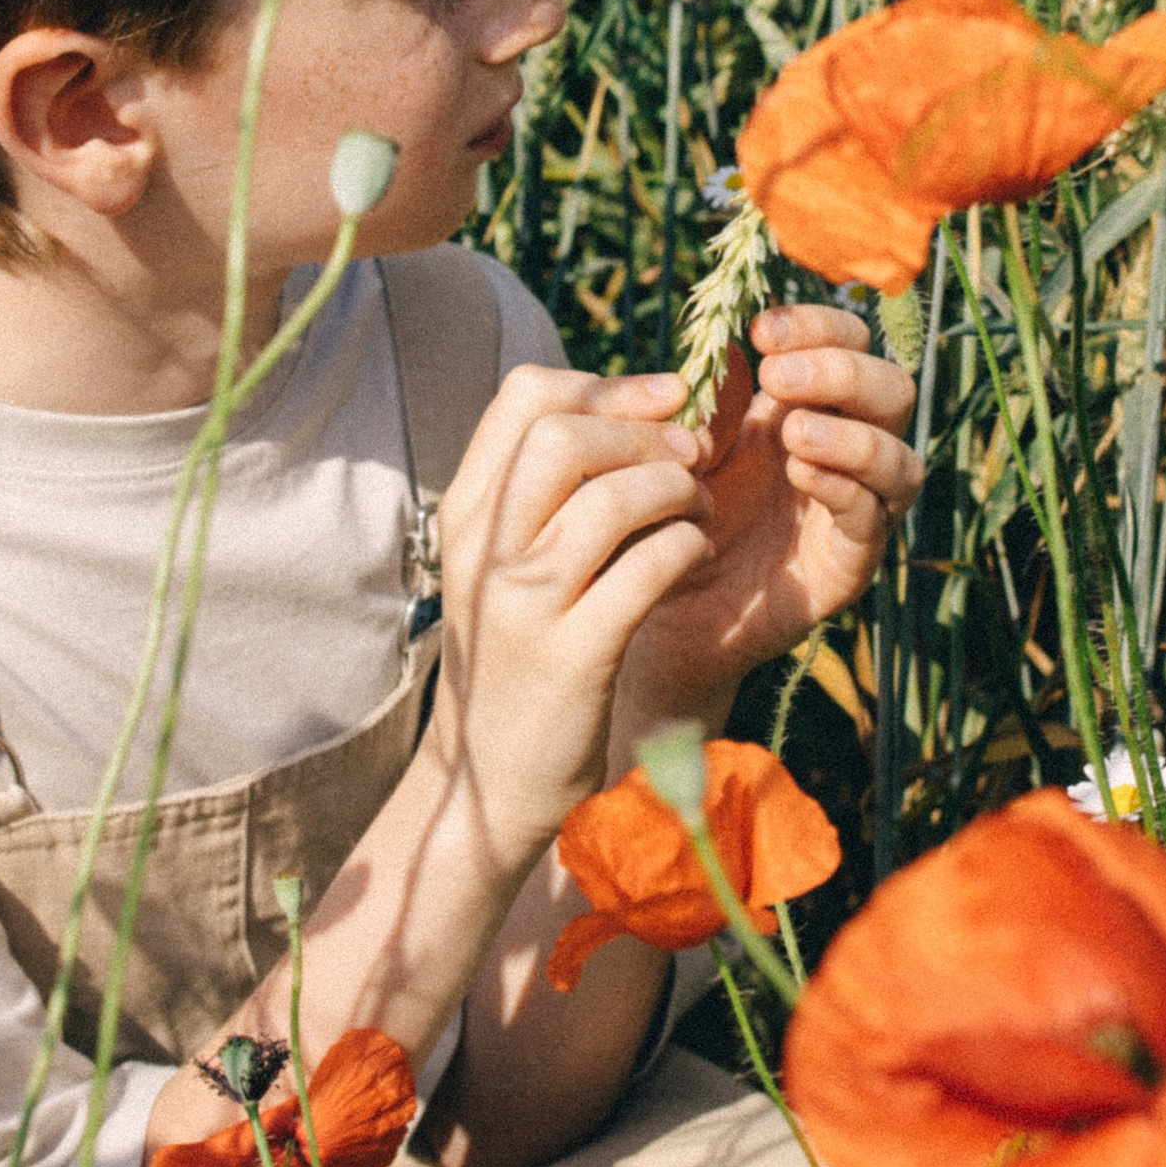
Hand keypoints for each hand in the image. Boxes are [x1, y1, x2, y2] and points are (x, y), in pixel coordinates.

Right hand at [425, 368, 714, 861]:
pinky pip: (647, 570)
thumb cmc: (519, 656)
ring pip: (612, 499)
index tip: (664, 400)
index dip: (609, 383)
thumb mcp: (506, 562)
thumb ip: (545, 489)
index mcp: (468, 513)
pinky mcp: (573, 657)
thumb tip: (629, 403)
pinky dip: (686, 548)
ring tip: (697, 511)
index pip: (527, 397)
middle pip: (563, 434)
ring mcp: (525, 604)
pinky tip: (693, 557)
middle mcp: (486, 549)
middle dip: (646, 431)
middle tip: (691, 454)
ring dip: (678, 491)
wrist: (489, 783)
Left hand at [616, 304, 920, 723]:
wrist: (663, 602)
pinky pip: (873, 517)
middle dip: (842, 372)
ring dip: (852, 435)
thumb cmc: (674, 512)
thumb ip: (714, 402)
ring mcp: (859, 505)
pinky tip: (801, 475)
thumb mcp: (687, 445)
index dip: (818, 324)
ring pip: (900, 456)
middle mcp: (848, 447)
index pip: (848, 341)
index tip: (762, 330)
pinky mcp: (853, 561)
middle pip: (893, 388)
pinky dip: (844, 487)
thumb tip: (734, 348)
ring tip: (792, 435)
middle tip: (778, 377)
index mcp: (810, 404)